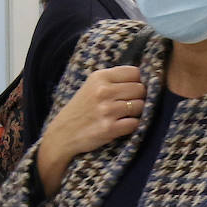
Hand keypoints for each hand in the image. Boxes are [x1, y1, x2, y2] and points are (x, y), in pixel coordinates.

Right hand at [36, 66, 144, 195]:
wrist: (63, 133)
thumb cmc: (81, 108)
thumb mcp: (91, 86)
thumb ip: (113, 79)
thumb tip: (143, 78)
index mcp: (100, 77)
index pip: (135, 73)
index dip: (136, 81)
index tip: (129, 89)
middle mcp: (103, 91)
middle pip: (140, 89)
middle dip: (138, 97)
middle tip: (127, 104)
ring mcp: (107, 110)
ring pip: (140, 106)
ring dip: (136, 112)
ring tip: (123, 115)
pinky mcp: (109, 128)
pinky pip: (135, 123)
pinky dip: (131, 125)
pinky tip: (121, 125)